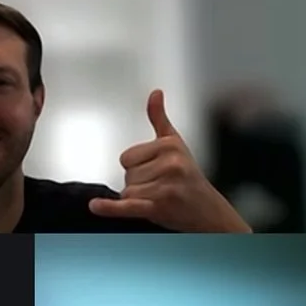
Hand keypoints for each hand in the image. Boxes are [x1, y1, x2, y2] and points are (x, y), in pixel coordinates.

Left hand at [87, 90, 247, 231]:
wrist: (209, 212)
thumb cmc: (190, 178)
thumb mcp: (177, 144)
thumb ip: (159, 119)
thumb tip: (155, 93)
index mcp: (170, 146)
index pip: (126, 157)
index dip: (137, 168)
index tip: (157, 172)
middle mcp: (170, 164)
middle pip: (127, 175)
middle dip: (139, 185)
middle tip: (161, 187)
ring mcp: (166, 187)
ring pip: (127, 192)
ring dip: (139, 200)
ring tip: (161, 199)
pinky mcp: (159, 207)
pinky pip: (128, 205)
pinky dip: (110, 208)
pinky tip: (96, 206)